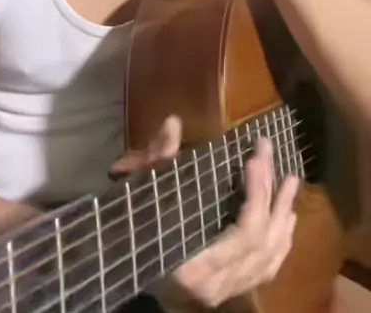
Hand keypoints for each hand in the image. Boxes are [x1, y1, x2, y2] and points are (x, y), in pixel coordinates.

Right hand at [111, 116, 298, 308]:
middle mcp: (218, 285)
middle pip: (261, 240)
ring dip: (282, 216)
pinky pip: (267, 270)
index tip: (254, 157)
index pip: (243, 234)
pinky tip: (287, 220)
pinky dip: (281, 242)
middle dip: (271, 194)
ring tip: (290, 181)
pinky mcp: (231, 293)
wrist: (133, 291)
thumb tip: (173, 123)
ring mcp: (227, 293)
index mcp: (194, 267)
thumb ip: (156, 165)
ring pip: (270, 257)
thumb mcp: (137, 200)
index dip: (255, 195)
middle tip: (271, 153)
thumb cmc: (127, 240)